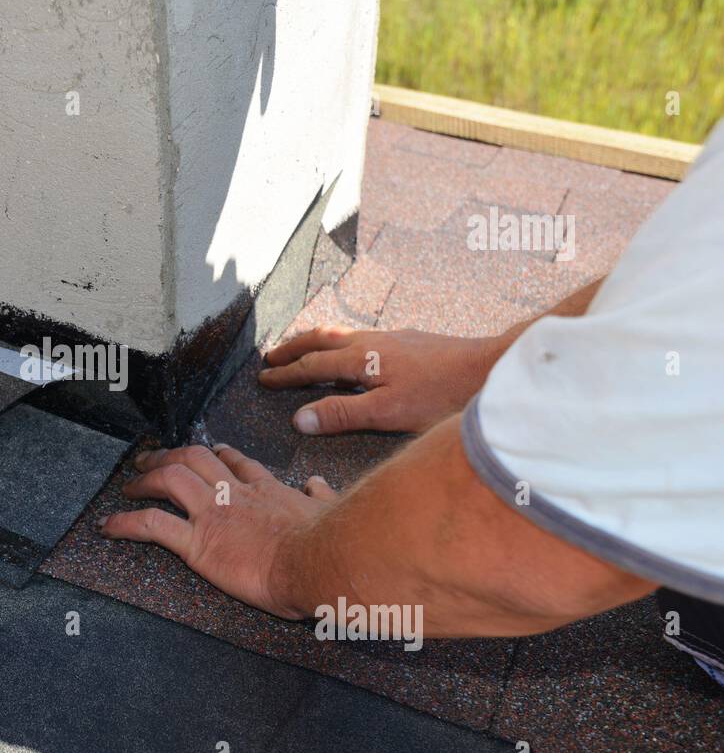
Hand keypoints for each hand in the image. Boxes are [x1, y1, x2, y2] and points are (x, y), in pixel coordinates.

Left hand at [98, 444, 335, 617]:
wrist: (319, 561)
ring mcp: (213, 514)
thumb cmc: (330, 543)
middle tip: (150, 459)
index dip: (217, 455)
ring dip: (144, 479)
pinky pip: (152, 525)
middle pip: (194, 459)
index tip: (209, 452)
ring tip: (128, 485)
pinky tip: (109, 526)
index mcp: (267, 490)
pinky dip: (125, 523)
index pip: (237, 463)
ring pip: (168, 480)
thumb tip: (318, 483)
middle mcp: (234, 494)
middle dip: (168, 455)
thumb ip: (322, 496)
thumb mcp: (330, 511)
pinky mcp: (198, 543)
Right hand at [258, 325, 504, 434]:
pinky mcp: (409, 342)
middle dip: (293, 348)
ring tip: (302, 349)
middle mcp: (371, 341)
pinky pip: (361, 336)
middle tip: (271, 356)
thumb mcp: (387, 413)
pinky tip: (352, 354)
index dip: (285, 375)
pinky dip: (340, 343)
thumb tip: (299, 419)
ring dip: (315, 342)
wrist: (490, 369)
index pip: (311, 366)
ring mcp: (391, 338)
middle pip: (321, 339)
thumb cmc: (442, 395)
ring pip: (341, 334)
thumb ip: (342, 414)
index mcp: (360, 358)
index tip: (264, 379)